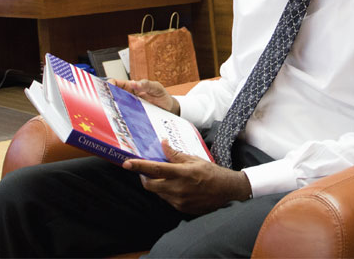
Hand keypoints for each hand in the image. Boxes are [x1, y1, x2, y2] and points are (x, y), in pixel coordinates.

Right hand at [108, 79, 179, 114]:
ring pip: (117, 107)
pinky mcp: (133, 116)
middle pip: (114, 96)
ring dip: (112, 109)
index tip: (107, 87)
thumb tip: (134, 83)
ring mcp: (130, 107)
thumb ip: (147, 85)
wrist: (169, 109)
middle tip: (103, 102)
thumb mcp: (156, 88)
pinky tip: (118, 121)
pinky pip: (124, 116)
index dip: (110, 84)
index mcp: (132, 87)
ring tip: (108, 112)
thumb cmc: (161, 96)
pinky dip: (120, 118)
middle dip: (107, 98)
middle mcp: (129, 97)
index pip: (117, 84)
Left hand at [123, 140, 251, 214]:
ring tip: (165, 176)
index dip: (139, 166)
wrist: (226, 192)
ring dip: (156, 184)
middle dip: (144, 177)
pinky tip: (175, 185)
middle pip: (150, 185)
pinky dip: (166, 191)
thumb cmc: (211, 172)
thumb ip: (175, 154)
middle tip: (145, 170)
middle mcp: (177, 189)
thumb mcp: (194, 159)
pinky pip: (167, 199)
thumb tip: (162, 144)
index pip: (155, 170)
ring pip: (158, 193)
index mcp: (181, 173)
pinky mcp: (181, 209)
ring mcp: (179, 201)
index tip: (127, 163)